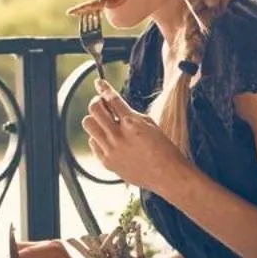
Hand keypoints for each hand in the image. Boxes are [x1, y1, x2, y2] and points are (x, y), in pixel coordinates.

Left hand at [83, 81, 186, 195]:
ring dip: (95, 120)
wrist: (168, 175)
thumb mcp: (149, 124)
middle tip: (103, 104)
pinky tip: (109, 139)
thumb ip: (129, 114)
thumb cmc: (163, 149)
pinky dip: (98, 138)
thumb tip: (113, 105)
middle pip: (94, 109)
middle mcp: (118, 136)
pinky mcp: (106, 162)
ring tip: (106, 123)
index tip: (99, 83)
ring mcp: (110, 150)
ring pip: (88, 125)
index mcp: (132, 123)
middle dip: (97, 103)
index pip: (112, 99)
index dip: (104, 88)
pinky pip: (93, 142)